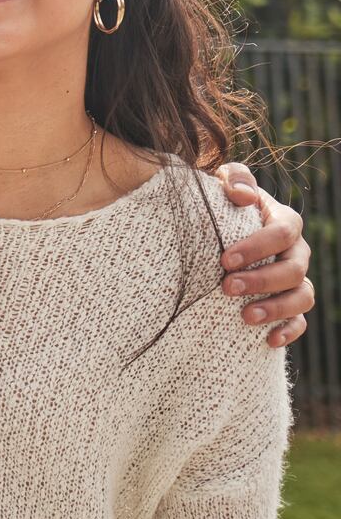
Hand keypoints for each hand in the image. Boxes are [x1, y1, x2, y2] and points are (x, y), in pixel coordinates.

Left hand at [216, 164, 312, 348]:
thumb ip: (235, 179)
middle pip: (293, 269)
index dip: (257, 247)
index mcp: (283, 221)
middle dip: (261, 280)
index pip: (282, 233)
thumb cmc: (221, 205)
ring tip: (245, 316)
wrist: (217, 232)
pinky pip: (300, 321)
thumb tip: (242, 194)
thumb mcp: (223, 184)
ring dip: (276, 308)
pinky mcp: (289, 304)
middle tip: (227, 287)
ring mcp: (296, 280)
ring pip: (302, 297)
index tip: (225, 259)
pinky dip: (288, 331)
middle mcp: (295, 252)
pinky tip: (268, 340)